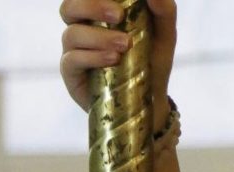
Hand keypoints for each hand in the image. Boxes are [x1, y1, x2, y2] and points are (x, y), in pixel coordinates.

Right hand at [60, 0, 176, 126]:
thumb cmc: (152, 62)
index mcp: (99, 14)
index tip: (121, 3)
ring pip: (71, 34)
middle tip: (119, 15)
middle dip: (91, 6)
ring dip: (99, 37)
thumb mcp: (164, 35)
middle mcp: (83, 28)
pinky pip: (72, 60)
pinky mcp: (72, 74)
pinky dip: (92, 57)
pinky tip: (112, 60)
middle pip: (69, 7)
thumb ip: (163, 11)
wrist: (151, 100)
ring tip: (125, 45)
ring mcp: (74, 51)